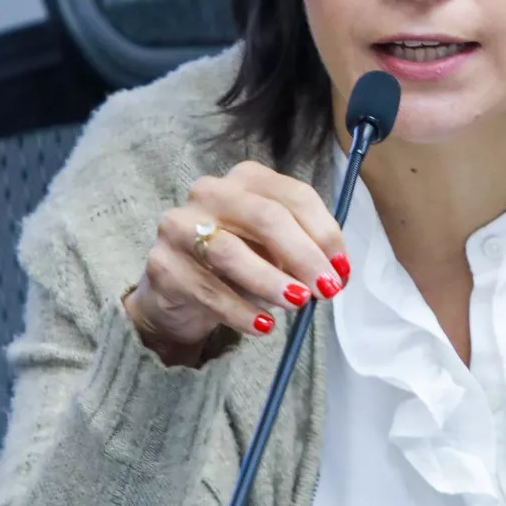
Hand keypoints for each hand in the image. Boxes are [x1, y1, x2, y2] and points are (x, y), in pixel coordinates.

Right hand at [123, 161, 350, 366]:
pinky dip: (240, 310)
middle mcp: (210, 192)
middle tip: (326, 289)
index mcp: (247, 179)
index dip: (324, 232)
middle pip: (264, 217)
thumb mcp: (274, 251)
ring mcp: (180, 226)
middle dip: (302, 255)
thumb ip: (303, 252)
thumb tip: (337, 272)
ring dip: (270, 280)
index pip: (294, 196)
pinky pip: (207, 289)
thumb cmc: (237, 265)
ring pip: (230, 250)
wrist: (178, 294)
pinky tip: (263, 326)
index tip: (342, 268)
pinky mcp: (163, 265)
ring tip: (297, 303)